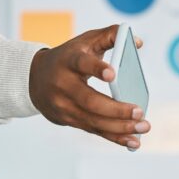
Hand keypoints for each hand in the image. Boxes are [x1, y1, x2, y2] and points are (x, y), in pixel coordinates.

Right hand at [28, 25, 149, 148]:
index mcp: (68, 61)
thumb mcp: (84, 42)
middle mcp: (63, 85)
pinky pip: (94, 131)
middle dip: (116, 109)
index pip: (82, 64)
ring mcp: (64, 106)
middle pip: (90, 100)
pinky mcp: (69, 120)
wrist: (35, 79)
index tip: (113, 73)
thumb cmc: (68, 58)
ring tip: (143, 126)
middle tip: (140, 111)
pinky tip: (133, 141)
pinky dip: (115, 138)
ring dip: (121, 127)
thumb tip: (138, 42)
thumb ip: (110, 36)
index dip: (97, 68)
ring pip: (94, 120)